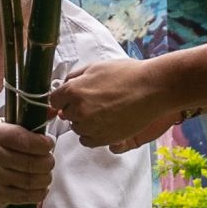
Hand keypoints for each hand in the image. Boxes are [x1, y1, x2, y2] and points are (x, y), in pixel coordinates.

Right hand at [0, 119, 53, 207]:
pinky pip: (25, 196)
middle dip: (48, 163)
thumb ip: (28, 122)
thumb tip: (52, 111)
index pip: (25, 140)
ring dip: (45, 179)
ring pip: (30, 180)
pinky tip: (40, 188)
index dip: (43, 144)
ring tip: (45, 175)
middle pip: (31, 162)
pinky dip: (39, 193)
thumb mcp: (4, 130)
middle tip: (49, 162)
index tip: (48, 145)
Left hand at [48, 56, 186, 154]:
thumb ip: (74, 77)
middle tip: (95, 101)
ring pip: (77, 128)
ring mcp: (91, 127)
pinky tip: (104, 123)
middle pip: (66, 114)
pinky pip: (87, 140)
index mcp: (74, 90)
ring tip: (104, 111)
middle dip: (75, 108)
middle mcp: (79, 110)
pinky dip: (92, 134)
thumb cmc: (126, 74)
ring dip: (85, 122)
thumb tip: (63, 87)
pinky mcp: (103, 139)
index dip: (63, 98)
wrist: (151, 89)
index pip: (54, 100)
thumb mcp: (96, 67)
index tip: (72, 97)